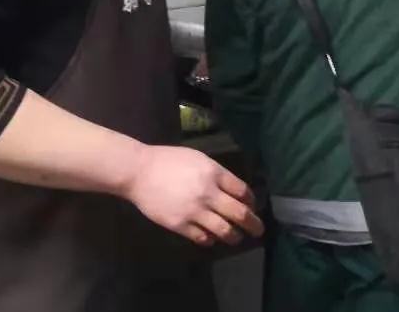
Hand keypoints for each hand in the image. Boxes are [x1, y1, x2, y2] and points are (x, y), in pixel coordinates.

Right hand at [124, 144, 263, 246]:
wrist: (140, 171)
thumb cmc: (169, 160)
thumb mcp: (197, 158)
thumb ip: (216, 174)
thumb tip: (233, 190)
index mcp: (213, 172)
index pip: (242, 191)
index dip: (251, 200)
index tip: (253, 206)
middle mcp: (208, 193)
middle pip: (239, 213)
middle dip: (253, 224)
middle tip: (259, 230)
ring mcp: (194, 211)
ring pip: (224, 230)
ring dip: (234, 236)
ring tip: (236, 238)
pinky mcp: (180, 225)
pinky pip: (203, 238)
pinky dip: (211, 239)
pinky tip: (211, 237)